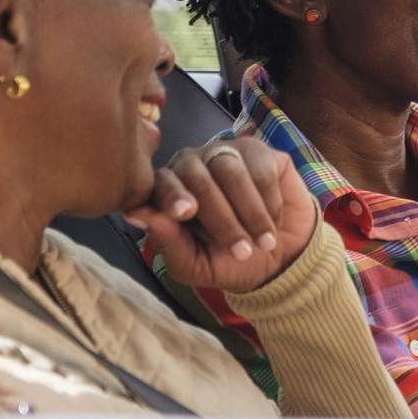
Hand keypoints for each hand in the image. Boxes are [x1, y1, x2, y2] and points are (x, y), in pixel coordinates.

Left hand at [124, 138, 318, 292]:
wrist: (283, 258)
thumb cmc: (232, 262)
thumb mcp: (196, 266)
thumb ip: (168, 242)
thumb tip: (134, 215)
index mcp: (170, 191)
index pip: (162, 182)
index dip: (173, 196)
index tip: (185, 213)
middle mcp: (193, 165)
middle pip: (198, 176)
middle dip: (221, 218)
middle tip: (242, 251)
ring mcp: (226, 153)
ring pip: (230, 170)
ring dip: (250, 212)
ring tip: (264, 242)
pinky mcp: (260, 152)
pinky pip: (262, 169)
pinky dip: (270, 201)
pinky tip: (274, 219)